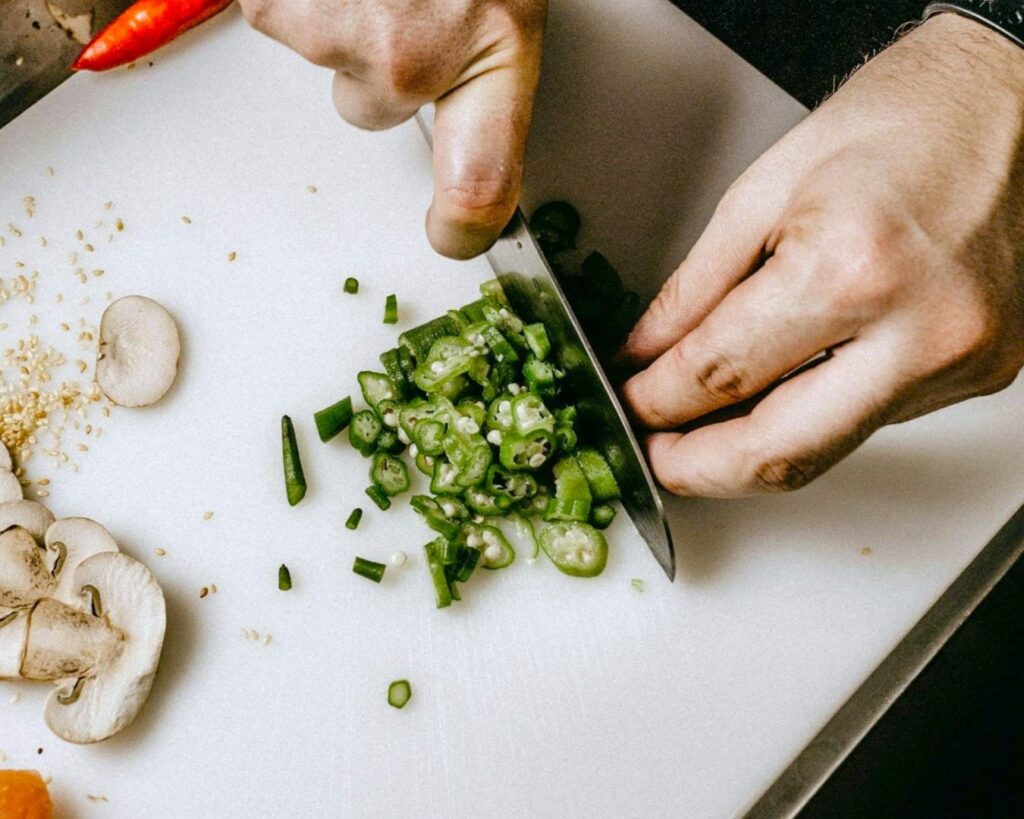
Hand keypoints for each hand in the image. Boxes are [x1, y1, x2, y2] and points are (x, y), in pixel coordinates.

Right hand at [237, 0, 545, 258]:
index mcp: (489, 50)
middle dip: (375, 57)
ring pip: (316, 50)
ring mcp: (330, 27)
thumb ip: (475, 60)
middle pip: (366, 109)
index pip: (483, 183)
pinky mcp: (272, 1)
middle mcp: (405, 55)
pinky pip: (273, 9)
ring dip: (336, 6)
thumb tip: (463, 129)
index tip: (454, 234)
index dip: (466, 223)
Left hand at [621, 13, 1023, 497]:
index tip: (632, 402)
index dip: (657, 401)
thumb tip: (648, 354)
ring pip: (826, 451)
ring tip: (701, 429)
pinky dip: (809, 418)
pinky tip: (776, 395)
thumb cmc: (900, 117)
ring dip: (751, 452)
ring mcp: (959, 361)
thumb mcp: (764, 190)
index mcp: (852, 267)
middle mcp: (918, 330)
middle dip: (699, 468)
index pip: (722, 373)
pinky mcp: (980, 373)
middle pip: (780, 452)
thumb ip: (694, 288)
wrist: (1012, 99)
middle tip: (657, 454)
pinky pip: (869, 421)